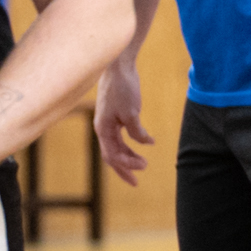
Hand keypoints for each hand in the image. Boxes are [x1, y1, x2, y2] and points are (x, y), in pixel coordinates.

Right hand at [95, 60, 151, 186]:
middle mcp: (103, 129)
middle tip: (136, 183)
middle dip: (123, 170)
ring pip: (117, 147)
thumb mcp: (131, 112)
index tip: (144, 166)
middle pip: (111, 156)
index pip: (113, 155)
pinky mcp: (116, 116)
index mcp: (103, 130)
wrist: (118, 67)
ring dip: (129, 157)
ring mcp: (109, 123)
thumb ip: (136, 131)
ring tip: (143, 164)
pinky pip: (122, 136)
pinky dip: (133, 143)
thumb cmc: (121, 89)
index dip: (127, 165)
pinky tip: (147, 144)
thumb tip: (145, 143)